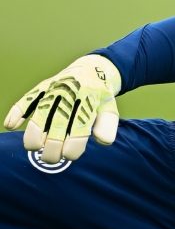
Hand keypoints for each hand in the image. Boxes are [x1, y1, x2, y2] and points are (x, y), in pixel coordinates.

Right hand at [4, 54, 121, 162]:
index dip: (73, 146)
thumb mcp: (110, 107)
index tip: (69, 156)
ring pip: (40, 113)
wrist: (92, 68)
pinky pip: (27, 99)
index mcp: (89, 101)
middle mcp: (70, 94)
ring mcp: (54, 90)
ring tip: (32, 148)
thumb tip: (103, 141)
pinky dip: (17, 111)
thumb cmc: (100, 95)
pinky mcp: (42, 87)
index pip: (79, 127)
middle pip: (57, 123)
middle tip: (50, 159)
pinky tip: (10, 125)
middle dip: (52, 146)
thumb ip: (107, 124)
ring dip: (33, 133)